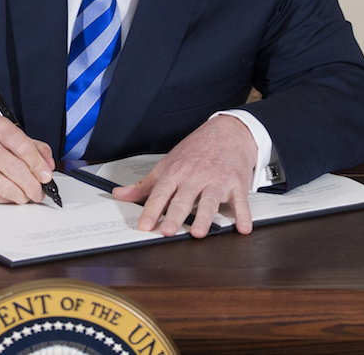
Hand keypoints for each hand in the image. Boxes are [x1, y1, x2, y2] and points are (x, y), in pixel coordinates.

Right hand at [0, 115, 54, 203]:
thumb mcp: (8, 137)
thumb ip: (33, 147)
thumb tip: (48, 165)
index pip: (23, 146)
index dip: (38, 164)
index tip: (46, 176)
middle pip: (15, 169)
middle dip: (32, 185)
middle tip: (38, 191)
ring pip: (5, 186)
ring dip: (21, 196)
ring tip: (27, 196)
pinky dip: (7, 199)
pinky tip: (10, 195)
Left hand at [112, 115, 256, 237]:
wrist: (228, 132)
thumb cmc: (197, 150)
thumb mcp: (167, 163)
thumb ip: (144, 184)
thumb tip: (120, 194)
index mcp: (176, 172)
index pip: (160, 193)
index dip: (151, 210)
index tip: (144, 225)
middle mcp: (196, 177)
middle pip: (183, 198)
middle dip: (175, 215)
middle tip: (168, 231)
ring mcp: (217, 180)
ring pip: (209, 201)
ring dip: (204, 217)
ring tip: (198, 232)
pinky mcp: (236, 184)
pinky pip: (240, 202)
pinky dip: (243, 215)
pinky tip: (243, 228)